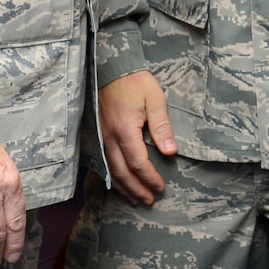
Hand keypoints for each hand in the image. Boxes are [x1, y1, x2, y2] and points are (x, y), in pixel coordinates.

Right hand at [98, 70, 176, 205]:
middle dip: (136, 189)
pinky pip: (103, 162)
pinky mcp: (97, 135)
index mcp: (125, 130)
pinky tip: (119, 183)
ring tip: (136, 199)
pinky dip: (112, 176)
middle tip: (149, 200)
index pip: (138, 163)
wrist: (111, 68)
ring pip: (110, 170)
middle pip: (121, 172)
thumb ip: (162, 127)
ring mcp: (100, 137)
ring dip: (123, 187)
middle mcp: (109, 138)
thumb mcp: (155, 99)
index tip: (161, 187)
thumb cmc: (136, 82)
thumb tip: (170, 151)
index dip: (149, 178)